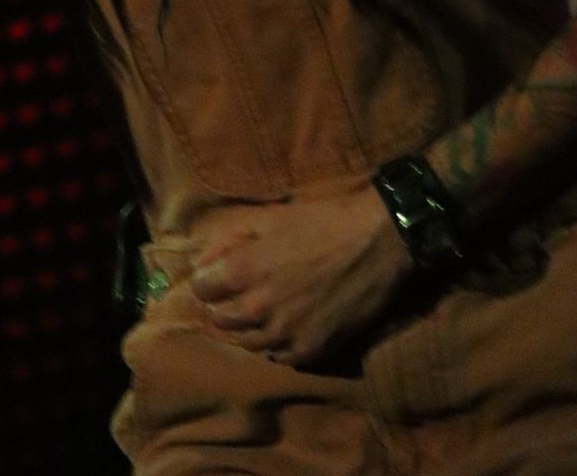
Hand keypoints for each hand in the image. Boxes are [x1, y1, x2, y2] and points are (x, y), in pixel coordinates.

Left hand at [189, 185, 414, 367]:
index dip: (207, 279)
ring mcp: (284, 334)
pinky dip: (278, 344)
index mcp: (243, 271)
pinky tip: (287, 327)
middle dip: (223, 305)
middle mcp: (257, 308)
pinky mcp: (311, 351)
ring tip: (263, 311)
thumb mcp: (271, 219)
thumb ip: (232, 242)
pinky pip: (280, 357)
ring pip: (248, 343)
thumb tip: (204, 260)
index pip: (200, 288)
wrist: (376, 243)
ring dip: (248, 328)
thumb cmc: (322, 222)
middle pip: (220, 320)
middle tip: (237, 294)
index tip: (216, 275)